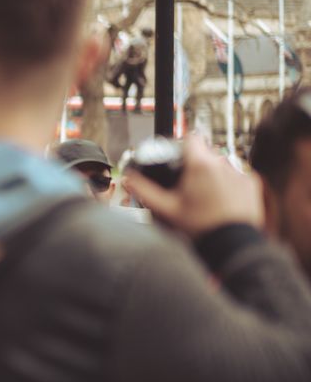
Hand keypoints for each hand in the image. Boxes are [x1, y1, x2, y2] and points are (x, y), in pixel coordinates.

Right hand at [123, 135, 261, 238]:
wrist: (232, 243)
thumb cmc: (200, 227)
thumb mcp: (166, 210)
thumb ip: (144, 191)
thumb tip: (129, 179)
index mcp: (200, 165)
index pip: (191, 138)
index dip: (182, 146)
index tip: (178, 157)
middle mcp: (222, 163)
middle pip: (205, 153)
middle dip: (196, 164)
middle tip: (188, 185)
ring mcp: (239, 173)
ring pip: (221, 164)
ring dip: (213, 174)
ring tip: (205, 196)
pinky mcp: (252, 183)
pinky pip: (236, 176)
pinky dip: (229, 184)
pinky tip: (221, 201)